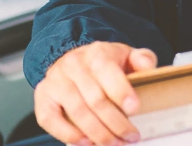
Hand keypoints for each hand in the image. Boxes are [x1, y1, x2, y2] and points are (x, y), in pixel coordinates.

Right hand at [34, 41, 156, 145]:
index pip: (108, 73)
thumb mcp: (125, 55)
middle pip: (96, 100)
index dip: (122, 93)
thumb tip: (148, 67)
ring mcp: (56, 82)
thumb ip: (142, 59)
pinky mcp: (44, 97)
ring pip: (78, 112)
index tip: (135, 109)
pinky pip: (51, 120)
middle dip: (116, 123)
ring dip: (99, 134)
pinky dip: (69, 134)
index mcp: (97, 53)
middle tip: (130, 137)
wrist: (71, 59)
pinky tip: (86, 143)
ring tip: (114, 144)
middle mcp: (73, 66)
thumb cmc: (102, 63)